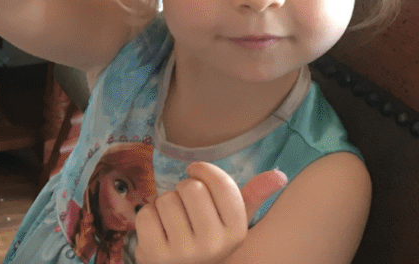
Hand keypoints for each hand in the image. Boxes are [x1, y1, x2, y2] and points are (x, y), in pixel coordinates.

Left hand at [134, 161, 288, 263]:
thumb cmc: (205, 238)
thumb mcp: (230, 220)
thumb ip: (253, 196)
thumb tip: (280, 174)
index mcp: (236, 233)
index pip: (221, 183)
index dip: (203, 171)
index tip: (196, 174)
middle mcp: (214, 245)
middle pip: (190, 187)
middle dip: (183, 191)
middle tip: (186, 209)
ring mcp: (184, 253)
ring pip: (165, 199)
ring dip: (164, 205)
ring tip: (173, 223)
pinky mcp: (156, 255)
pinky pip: (145, 213)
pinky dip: (147, 217)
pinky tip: (158, 233)